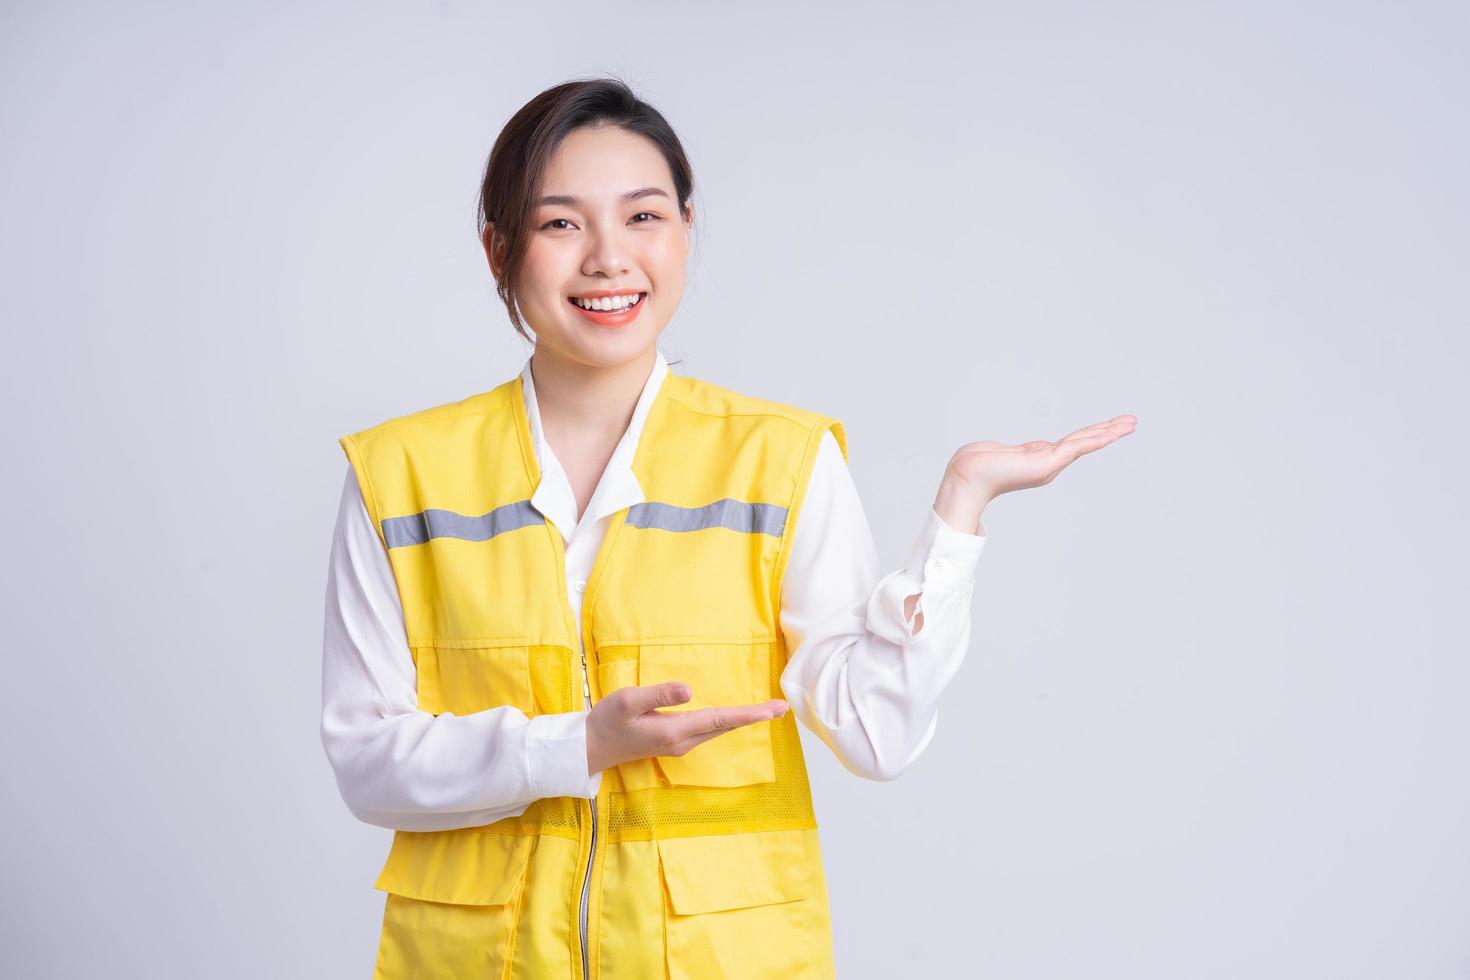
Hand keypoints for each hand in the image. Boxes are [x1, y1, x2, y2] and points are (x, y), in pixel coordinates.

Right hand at [586, 681, 788, 775]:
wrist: (593, 747)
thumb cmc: (608, 720)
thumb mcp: (628, 700)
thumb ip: (659, 694)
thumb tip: (690, 690)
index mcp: (675, 732)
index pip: (721, 719)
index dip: (749, 713)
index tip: (774, 710)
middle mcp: (683, 742)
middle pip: (726, 726)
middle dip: (755, 716)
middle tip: (782, 707)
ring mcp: (680, 745)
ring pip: (719, 730)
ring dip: (743, 719)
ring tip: (768, 710)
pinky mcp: (675, 741)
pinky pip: (710, 730)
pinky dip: (728, 721)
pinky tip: (736, 716)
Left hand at [933, 414, 1137, 532]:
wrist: (968, 475)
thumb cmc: (977, 464)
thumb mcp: (1005, 452)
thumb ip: (1020, 451)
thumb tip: (1022, 451)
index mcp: (1040, 459)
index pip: (1072, 443)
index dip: (1092, 433)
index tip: (1109, 426)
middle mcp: (1049, 463)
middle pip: (1085, 442)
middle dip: (1108, 431)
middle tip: (1132, 422)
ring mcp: (1051, 464)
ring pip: (1086, 443)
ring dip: (1110, 432)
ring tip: (1131, 423)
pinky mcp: (1049, 462)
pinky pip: (1078, 446)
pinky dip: (1098, 438)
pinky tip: (1113, 433)